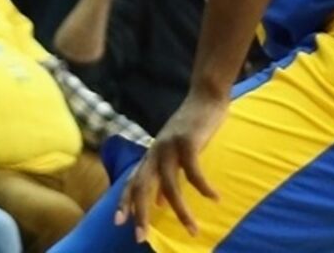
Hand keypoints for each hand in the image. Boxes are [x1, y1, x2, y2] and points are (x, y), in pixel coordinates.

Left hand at [118, 92, 225, 241]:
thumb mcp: (174, 154)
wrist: (205, 97)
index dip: (124, 202)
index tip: (118, 223)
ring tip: (192, 229)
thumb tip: (159, 201)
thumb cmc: (191, 128)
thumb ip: (164, 176)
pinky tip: (214, 198)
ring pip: (170, 185)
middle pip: (142, 186)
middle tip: (140, 236)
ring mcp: (170, 146)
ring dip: (181, 210)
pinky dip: (203, 187)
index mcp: (151, 156)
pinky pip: (194, 171)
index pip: (133, 181)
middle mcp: (155, 152)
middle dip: (140, 212)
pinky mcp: (187, 141)